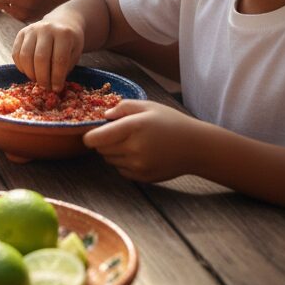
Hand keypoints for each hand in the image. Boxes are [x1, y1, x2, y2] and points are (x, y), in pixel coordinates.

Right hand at [12, 19, 83, 90]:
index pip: (59, 60)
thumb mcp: (74, 53)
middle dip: (42, 77)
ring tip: (37, 80)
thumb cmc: (70, 42)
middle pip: (40, 58)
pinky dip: (21, 67)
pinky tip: (29, 72)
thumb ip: (64, 68)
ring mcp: (31, 29)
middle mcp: (46, 29)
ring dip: (30, 73)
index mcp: (64, 34)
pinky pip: (16, 53)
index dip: (57, 77)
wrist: (61, 22)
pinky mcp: (21, 33)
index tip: (57, 88)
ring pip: (25, 56)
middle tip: (46, 87)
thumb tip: (53, 86)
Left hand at [83, 101, 201, 181]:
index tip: (91, 132)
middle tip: (117, 133)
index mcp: (133, 128)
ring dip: (113, 152)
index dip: (89, 136)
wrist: (195, 147)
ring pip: (110, 160)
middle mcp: (134, 149)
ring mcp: (139, 166)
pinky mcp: (143, 177)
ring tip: (131, 142)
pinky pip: (121, 170)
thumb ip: (122, 107)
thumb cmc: (170, 122)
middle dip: (102, 141)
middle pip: (101, 149)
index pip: (96, 138)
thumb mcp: (147, 106)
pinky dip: (123, 162)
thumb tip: (104, 116)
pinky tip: (138, 153)